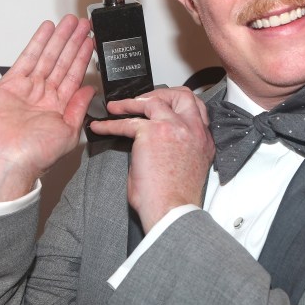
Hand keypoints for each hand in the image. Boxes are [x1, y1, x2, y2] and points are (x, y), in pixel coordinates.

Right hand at [0, 15, 96, 202]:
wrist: (5, 162)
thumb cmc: (34, 157)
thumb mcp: (68, 132)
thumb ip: (78, 108)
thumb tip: (89, 90)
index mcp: (58, 108)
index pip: (74, 75)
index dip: (83, 57)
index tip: (90, 41)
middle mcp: (43, 97)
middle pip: (62, 61)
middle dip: (73, 42)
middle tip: (83, 24)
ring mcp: (27, 89)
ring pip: (47, 56)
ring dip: (59, 38)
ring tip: (69, 22)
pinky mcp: (10, 85)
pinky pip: (27, 58)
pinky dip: (37, 43)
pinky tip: (47, 30)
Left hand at [90, 87, 214, 231]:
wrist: (172, 210)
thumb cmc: (176, 198)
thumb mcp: (185, 167)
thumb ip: (174, 149)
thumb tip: (152, 145)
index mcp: (203, 141)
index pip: (197, 111)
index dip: (178, 106)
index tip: (164, 107)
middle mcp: (192, 130)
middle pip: (181, 96)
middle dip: (160, 93)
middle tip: (143, 100)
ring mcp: (173, 127)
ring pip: (153, 100)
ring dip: (131, 102)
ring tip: (116, 107)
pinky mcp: (152, 133)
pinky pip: (127, 122)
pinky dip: (111, 124)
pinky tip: (101, 127)